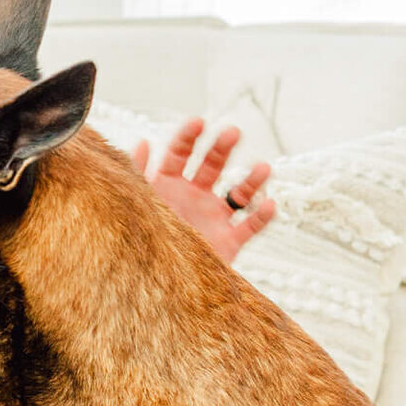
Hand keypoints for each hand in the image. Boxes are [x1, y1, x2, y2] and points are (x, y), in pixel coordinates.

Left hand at [134, 120, 275, 264]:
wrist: (150, 283)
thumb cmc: (139, 241)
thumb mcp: (136, 203)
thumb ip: (138, 173)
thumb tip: (143, 142)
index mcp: (169, 184)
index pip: (180, 153)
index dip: (189, 137)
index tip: (198, 122)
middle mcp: (194, 196)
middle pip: (212, 165)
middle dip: (222, 148)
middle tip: (232, 132)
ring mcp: (213, 217)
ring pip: (239, 193)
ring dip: (252, 180)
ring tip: (262, 168)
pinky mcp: (228, 241)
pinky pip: (250, 227)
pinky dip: (261, 217)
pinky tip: (269, 205)